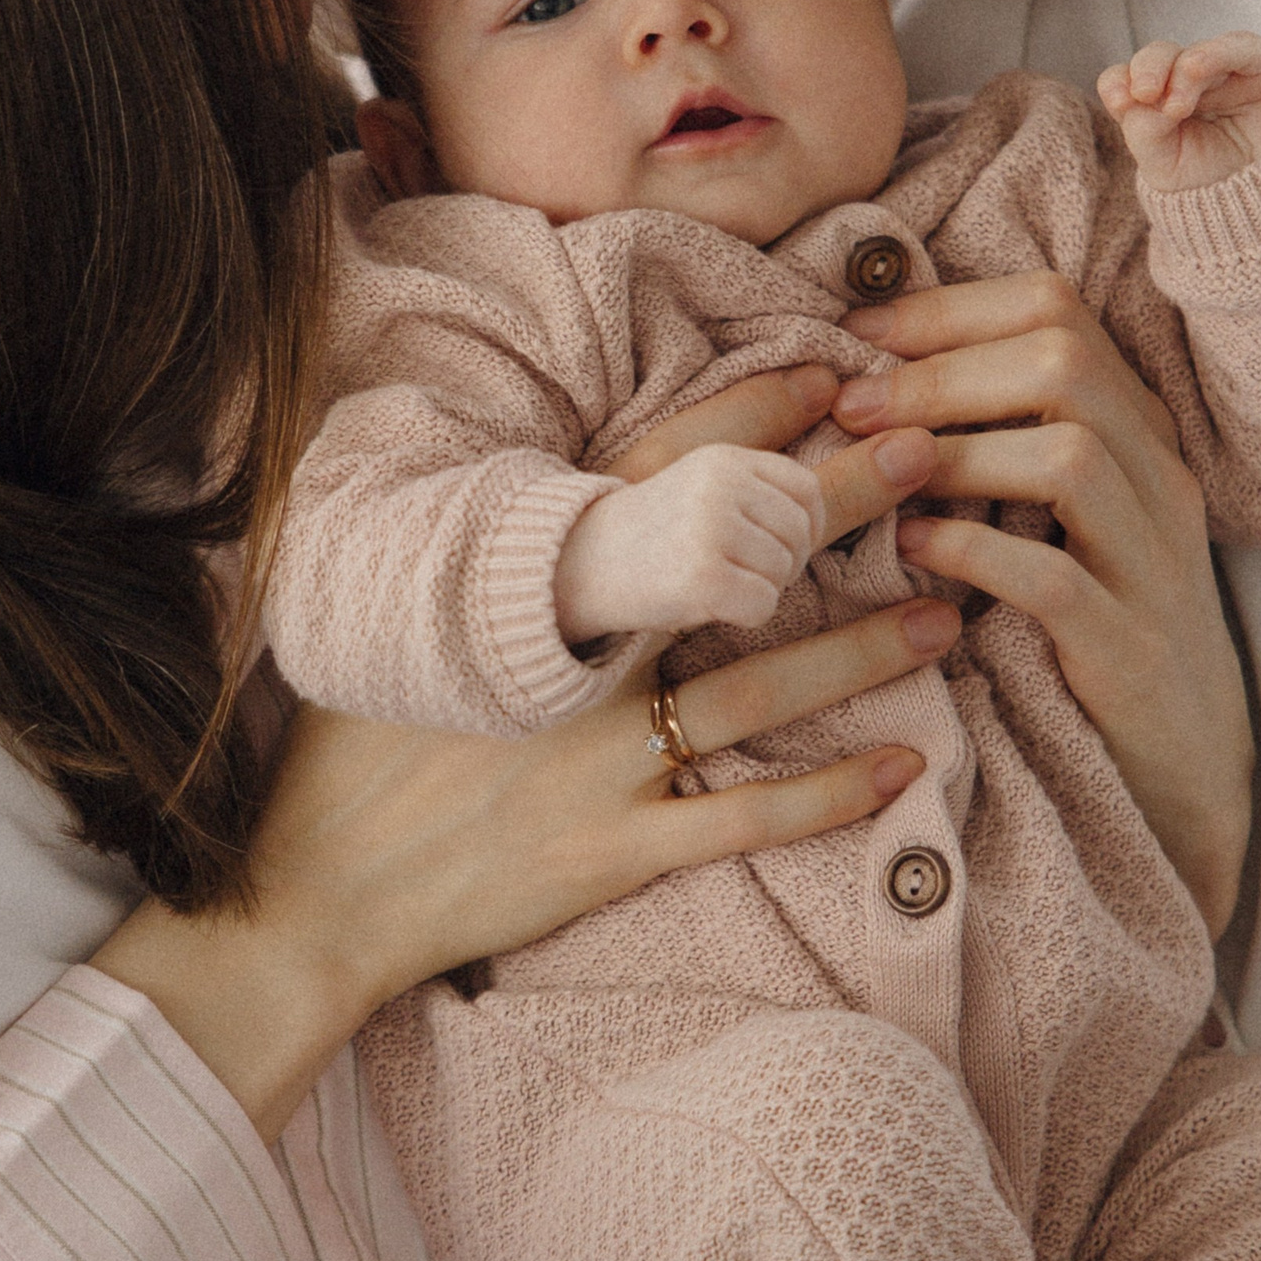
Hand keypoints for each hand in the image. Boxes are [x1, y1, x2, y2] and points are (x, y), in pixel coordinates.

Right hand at [96, 429, 957, 1140]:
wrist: (312, 888)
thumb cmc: (347, 755)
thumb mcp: (392, 626)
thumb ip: (472, 561)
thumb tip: (531, 487)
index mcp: (527, 597)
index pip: (653, 480)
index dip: (745, 420)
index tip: (828, 372)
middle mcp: (577, 666)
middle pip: (731, 566)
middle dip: (833, 505)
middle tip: (928, 456)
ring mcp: (601, 757)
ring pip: (758, 691)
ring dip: (859, 651)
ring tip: (948, 612)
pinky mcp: (615, 847)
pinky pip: (741, 820)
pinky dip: (826, 797)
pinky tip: (905, 773)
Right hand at [554, 446, 822, 641]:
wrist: (574, 564)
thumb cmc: (651, 536)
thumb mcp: (703, 488)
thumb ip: (758, 492)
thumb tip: (828, 515)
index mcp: (724, 459)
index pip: (807, 490)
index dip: (805, 527)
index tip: (776, 548)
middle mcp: (720, 485)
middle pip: (800, 535)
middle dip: (782, 565)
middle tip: (740, 574)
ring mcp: (710, 528)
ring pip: (783, 573)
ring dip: (759, 591)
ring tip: (715, 585)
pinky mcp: (702, 576)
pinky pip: (763, 605)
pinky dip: (744, 616)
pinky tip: (710, 606)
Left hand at [826, 278, 1251, 931]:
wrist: (1187, 763)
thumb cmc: (1092, 624)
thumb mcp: (1057, 516)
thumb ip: (997, 439)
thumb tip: (873, 375)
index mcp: (1138, 429)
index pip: (1056, 310)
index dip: (948, 309)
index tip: (858, 331)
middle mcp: (1159, 478)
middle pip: (1063, 363)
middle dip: (941, 372)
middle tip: (854, 405)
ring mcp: (1154, 562)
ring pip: (1070, 455)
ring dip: (957, 452)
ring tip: (881, 472)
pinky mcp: (1131, 648)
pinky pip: (1055, 578)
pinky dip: (975, 552)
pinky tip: (917, 548)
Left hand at [1096, 33, 1260, 194]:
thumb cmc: (1212, 183)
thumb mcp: (1165, 167)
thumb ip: (1145, 132)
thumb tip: (1142, 99)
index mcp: (1156, 101)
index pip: (1125, 78)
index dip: (1117, 82)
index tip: (1119, 102)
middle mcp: (1187, 80)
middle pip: (1157, 57)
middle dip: (1146, 70)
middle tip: (1145, 94)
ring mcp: (1223, 70)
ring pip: (1192, 52)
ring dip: (1177, 72)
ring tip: (1176, 105)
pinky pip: (1239, 46)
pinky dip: (1216, 52)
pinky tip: (1196, 67)